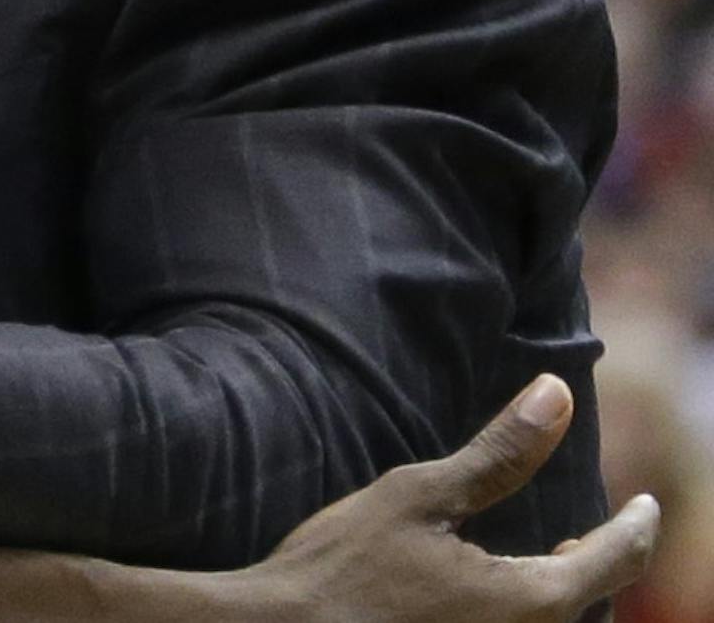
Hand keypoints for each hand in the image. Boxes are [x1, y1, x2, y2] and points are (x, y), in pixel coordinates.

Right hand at [234, 376, 658, 621]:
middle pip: (587, 602)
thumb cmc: (347, 566)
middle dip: (602, 560)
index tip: (647, 503)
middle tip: (608, 528)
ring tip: (560, 554)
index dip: (636, 526)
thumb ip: (500, 453)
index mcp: (530, 604)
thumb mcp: (421, 495)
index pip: (612, 560)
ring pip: (554, 622)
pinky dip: (529, 606)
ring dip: (562, 589)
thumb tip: (557, 394)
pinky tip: (500, 589)